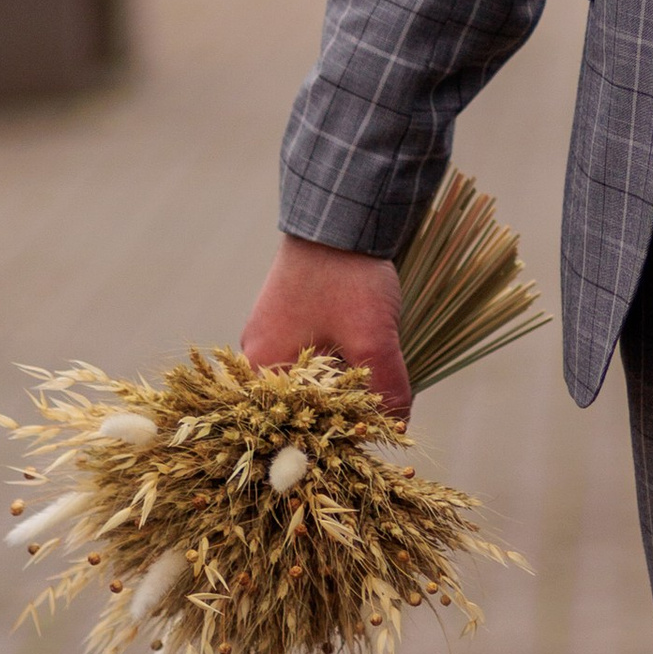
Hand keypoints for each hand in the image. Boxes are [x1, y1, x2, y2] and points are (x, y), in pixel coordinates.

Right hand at [241, 233, 411, 423]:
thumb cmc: (347, 275)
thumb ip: (385, 388)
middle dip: (337, 410)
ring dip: (340, 384)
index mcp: (262, 366)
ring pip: (309, 377)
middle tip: (374, 417)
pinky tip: (364, 356)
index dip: (327, 435)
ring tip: (373, 387)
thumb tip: (395, 427)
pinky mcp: (290, 315)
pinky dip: (338, 360)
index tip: (360, 440)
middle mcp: (257, 352)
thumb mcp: (372, 338)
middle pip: (299, 403)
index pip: (289, 424)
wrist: (341, 213)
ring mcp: (273, 331)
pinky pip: (312, 353)